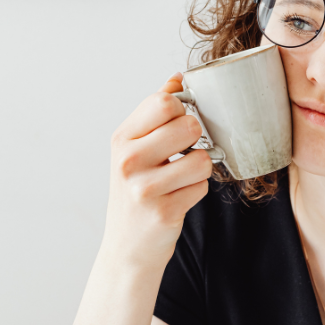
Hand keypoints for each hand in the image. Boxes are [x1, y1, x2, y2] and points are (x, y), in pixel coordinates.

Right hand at [101, 72, 210, 270]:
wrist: (127, 246)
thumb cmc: (136, 189)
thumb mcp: (135, 148)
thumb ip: (155, 111)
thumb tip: (177, 77)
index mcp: (122, 138)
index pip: (164, 102)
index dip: (182, 110)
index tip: (177, 125)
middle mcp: (128, 160)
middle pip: (189, 125)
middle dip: (195, 140)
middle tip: (181, 154)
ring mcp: (145, 188)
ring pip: (202, 158)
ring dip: (200, 169)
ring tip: (181, 178)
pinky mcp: (164, 212)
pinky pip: (202, 187)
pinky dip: (197, 191)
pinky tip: (178, 198)